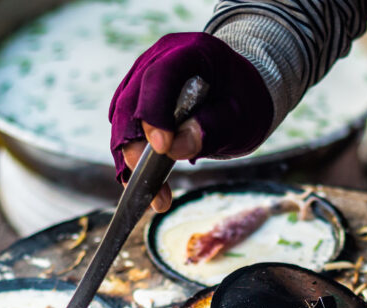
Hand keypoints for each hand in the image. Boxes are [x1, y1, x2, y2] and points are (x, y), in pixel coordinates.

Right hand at [109, 33, 273, 210]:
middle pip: (130, 102)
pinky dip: (133, 159)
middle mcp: (157, 59)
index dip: (154, 114)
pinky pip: (125, 130)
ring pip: (121, 120)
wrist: (240, 90)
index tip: (162, 149)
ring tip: (156, 197)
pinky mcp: (136, 100)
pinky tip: (148, 186)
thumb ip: (212, 128)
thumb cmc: (244, 99)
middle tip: (152, 187)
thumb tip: (175, 149)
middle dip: (136, 147)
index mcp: (188, 51)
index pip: (158, 77)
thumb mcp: (242, 116)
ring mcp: (142, 78)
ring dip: (132, 160)